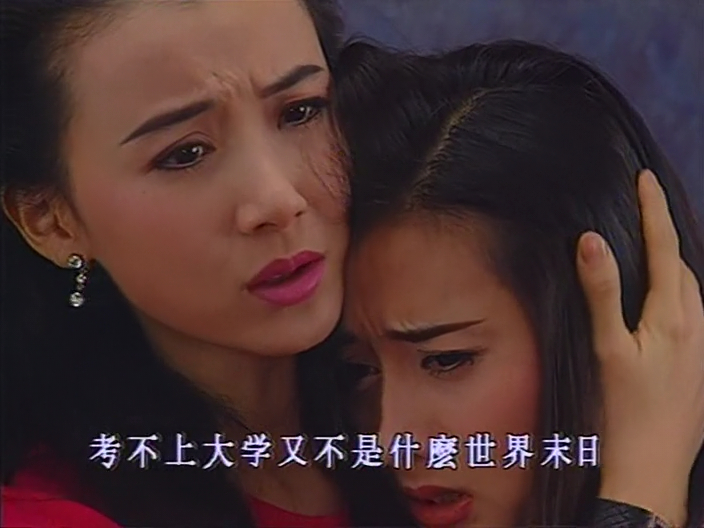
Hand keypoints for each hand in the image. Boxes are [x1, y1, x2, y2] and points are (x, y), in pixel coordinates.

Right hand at [576, 170, 703, 525]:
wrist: (653, 467)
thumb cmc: (625, 410)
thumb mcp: (608, 348)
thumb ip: (602, 292)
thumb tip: (592, 240)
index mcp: (674, 316)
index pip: (664, 248)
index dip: (654, 211)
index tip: (644, 179)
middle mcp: (697, 326)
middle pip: (682, 264)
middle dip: (665, 231)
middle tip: (644, 206)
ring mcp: (703, 347)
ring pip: (692, 288)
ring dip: (673, 260)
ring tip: (653, 244)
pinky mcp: (701, 365)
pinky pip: (695, 311)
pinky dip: (679, 290)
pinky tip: (665, 299)